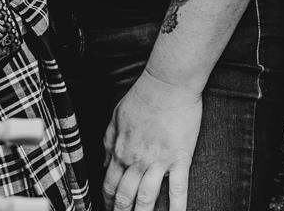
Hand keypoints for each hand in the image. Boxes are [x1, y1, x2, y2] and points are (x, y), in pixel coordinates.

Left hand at [102, 69, 201, 210]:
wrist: (167, 84)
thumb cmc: (142, 97)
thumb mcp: (116, 118)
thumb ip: (109, 142)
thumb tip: (104, 162)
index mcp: (120, 150)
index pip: (109, 185)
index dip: (107, 201)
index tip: (109, 209)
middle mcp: (136, 160)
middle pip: (125, 196)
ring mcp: (158, 161)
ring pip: (147, 198)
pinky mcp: (179, 159)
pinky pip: (178, 189)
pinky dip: (176, 208)